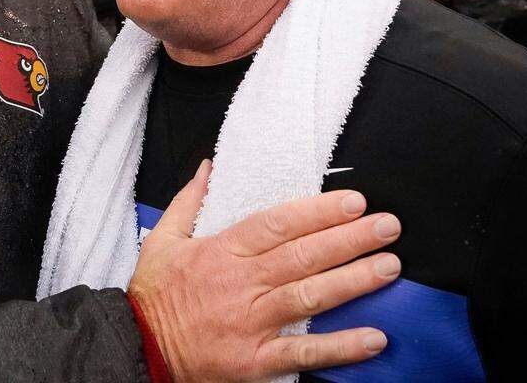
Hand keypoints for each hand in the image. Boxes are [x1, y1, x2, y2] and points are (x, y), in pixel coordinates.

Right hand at [129, 160, 401, 381]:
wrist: (138, 347)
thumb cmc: (153, 296)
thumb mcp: (162, 239)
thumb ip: (188, 201)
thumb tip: (209, 166)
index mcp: (221, 251)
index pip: (277, 224)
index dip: (318, 212)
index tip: (353, 201)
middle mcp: (241, 283)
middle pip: (303, 255)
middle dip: (350, 238)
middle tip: (388, 226)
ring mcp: (251, 322)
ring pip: (310, 296)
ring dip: (353, 281)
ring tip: (389, 266)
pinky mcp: (256, 359)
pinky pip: (304, 351)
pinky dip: (340, 346)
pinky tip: (374, 337)